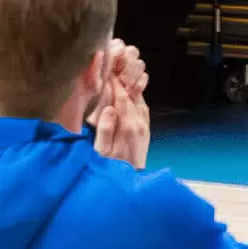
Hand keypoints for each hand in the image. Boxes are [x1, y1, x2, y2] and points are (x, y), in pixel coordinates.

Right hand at [94, 40, 151, 167]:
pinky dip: (136, 97)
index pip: (118, 97)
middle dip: (120, 79)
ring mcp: (144, 126)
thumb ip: (105, 130)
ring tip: (120, 72)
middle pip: (128, 94)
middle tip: (113, 63)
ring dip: (129, 85)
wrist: (131, 185)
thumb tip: (109, 110)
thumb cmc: (110, 168)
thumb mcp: (101, 152)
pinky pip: (143, 108)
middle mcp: (138, 123)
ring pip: (137, 99)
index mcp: (126, 125)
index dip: (112, 81)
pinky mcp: (146, 130)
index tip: (106, 68)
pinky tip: (130, 92)